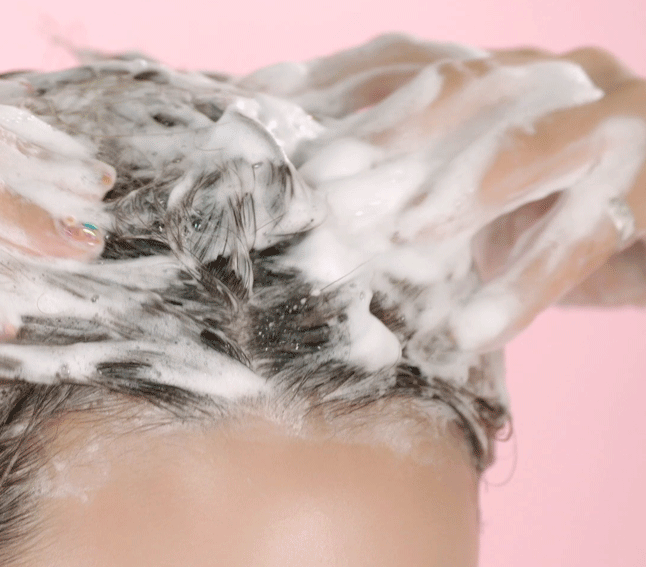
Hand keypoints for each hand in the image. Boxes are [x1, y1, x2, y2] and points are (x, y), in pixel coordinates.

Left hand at [254, 35, 645, 350]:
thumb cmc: (553, 211)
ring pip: (532, 143)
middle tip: (320, 185)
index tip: (262, 111)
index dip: (334, 83)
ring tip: (399, 238)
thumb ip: (408, 181)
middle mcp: (551, 75)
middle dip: (385, 135)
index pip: (407, 59)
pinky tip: (470, 331)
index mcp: (498, 68)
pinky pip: (588, 236)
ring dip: (459, 191)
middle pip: (462, 86)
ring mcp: (610, 119)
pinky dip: (525, 284)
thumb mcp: (471, 189)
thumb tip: (310, 202)